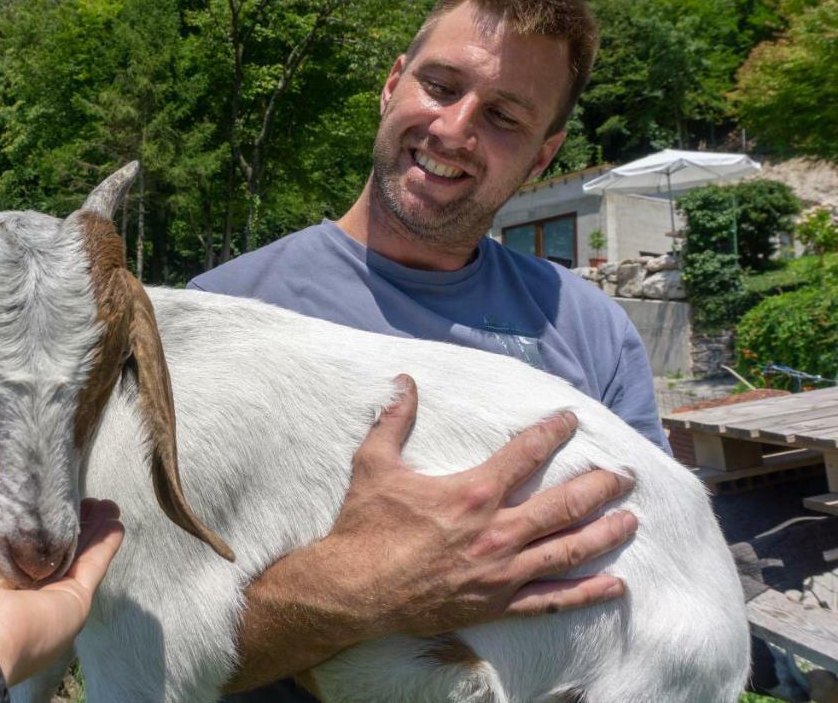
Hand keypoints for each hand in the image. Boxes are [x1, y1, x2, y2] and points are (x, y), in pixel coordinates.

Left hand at [0, 497, 123, 684]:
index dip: (10, 528)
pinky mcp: (70, 605)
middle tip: (73, 496)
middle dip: (57, 527)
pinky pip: (92, 568)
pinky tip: (117, 517)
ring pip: (70, 559)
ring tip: (102, 501)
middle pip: (40, 555)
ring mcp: (41, 604)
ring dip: (87, 530)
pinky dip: (106, 543)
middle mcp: (6, 598)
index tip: (23, 501)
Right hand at [225, 374, 635, 691]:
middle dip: (600, 486)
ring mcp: (502, 572)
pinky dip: (587, 593)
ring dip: (605, 533)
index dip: (553, 432)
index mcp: (472, 493)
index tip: (572, 419)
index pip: (525, 454)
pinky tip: (616, 585)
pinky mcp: (497, 604)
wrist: (354, 591)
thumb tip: (404, 381)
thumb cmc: (364, 528)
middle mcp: (497, 532)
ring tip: (632, 519)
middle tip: (625, 474)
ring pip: (569, 550)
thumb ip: (394, 420)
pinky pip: (553, 600)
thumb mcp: (373, 465)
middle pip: (564, 504)